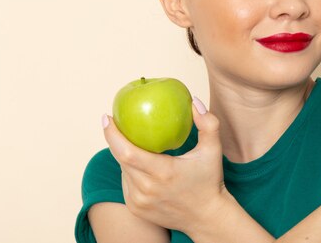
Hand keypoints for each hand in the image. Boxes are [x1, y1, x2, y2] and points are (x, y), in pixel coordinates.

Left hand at [102, 97, 228, 234]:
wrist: (207, 218)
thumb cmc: (210, 181)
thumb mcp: (213, 150)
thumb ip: (208, 123)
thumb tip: (193, 101)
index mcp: (163, 172)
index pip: (127, 152)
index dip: (113, 134)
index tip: (107, 117)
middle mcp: (147, 189)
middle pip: (120, 159)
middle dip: (114, 139)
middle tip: (114, 123)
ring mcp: (139, 201)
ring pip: (123, 171)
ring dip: (123, 155)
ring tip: (129, 140)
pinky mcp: (136, 208)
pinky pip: (126, 183)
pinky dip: (129, 170)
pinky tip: (137, 162)